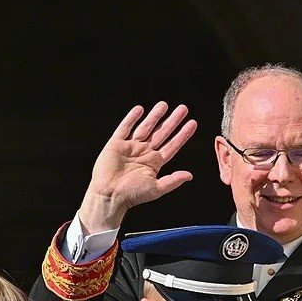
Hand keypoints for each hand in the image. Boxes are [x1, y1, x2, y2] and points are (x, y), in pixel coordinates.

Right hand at [78, 102, 197, 232]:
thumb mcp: (155, 189)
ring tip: (164, 104)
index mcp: (154, 162)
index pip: (172, 145)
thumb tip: (190, 175)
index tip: (193, 123)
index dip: (182, 135)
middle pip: (161, 133)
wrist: (108, 195)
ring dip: (154, 116)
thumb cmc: (132, 195)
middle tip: (184, 108)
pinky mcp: (115, 144)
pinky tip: (140, 109)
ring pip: (145, 128)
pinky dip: (131, 119)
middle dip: (172, 121)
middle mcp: (144, 152)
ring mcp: (130, 147)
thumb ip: (172, 181)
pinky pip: (125, 128)